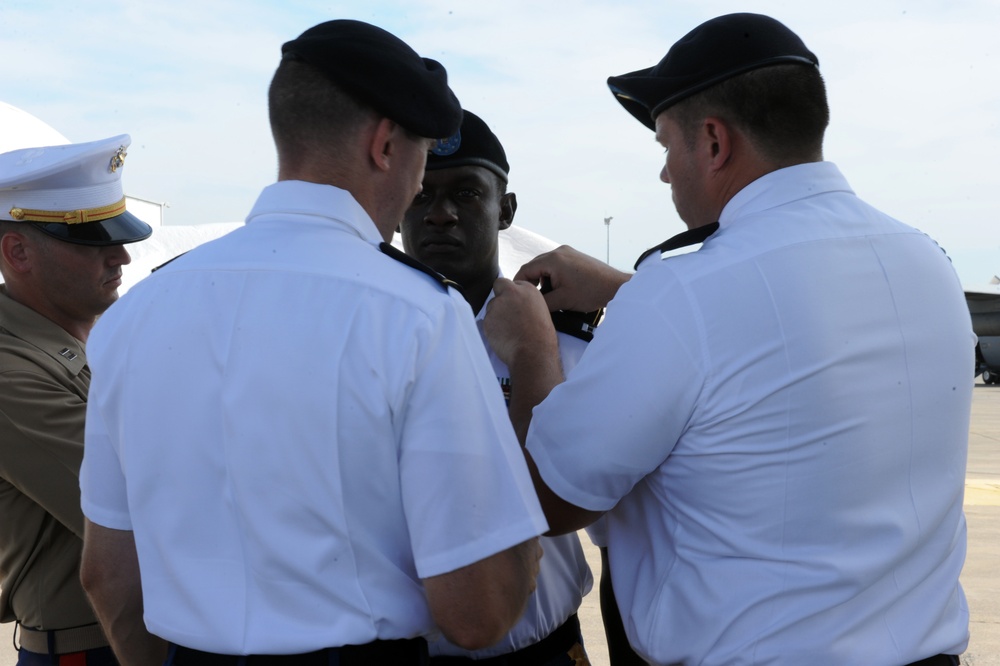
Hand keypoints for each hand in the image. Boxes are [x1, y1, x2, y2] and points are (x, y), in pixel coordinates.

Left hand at [483, 278, 558, 366]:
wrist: (534, 351)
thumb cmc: (541, 335)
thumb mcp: (540, 310)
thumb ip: (525, 301)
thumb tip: (516, 304)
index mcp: (527, 289)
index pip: (512, 283)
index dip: (511, 294)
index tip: (514, 305)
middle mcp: (511, 293)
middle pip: (498, 286)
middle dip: (500, 295)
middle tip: (505, 312)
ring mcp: (497, 305)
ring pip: (491, 306)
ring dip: (496, 315)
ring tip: (508, 330)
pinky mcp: (487, 318)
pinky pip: (487, 321)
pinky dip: (492, 328)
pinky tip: (503, 336)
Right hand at [514, 245, 630, 312]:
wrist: (615, 287)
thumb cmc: (592, 292)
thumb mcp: (562, 301)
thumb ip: (541, 302)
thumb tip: (528, 305)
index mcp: (553, 259)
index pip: (525, 270)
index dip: (518, 284)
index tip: (517, 297)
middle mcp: (558, 251)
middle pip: (534, 267)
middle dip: (531, 283)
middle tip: (531, 299)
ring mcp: (567, 252)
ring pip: (545, 266)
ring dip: (543, 280)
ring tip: (549, 296)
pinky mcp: (574, 256)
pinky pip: (556, 265)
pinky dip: (553, 276)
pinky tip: (559, 289)